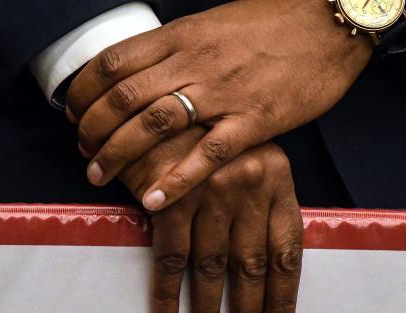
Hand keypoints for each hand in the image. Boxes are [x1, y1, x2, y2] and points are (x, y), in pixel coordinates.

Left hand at [68, 0, 371, 210]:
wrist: (331, 21)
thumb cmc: (274, 22)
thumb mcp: (214, 24)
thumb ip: (178, 50)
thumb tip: (143, 73)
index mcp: (181, 36)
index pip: (113, 63)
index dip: (84, 91)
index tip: (74, 113)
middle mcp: (193, 62)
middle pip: (123, 98)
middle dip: (92, 129)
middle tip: (83, 152)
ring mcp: (222, 93)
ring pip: (153, 125)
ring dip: (118, 155)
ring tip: (99, 176)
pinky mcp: (253, 121)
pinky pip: (206, 155)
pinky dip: (175, 179)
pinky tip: (152, 199)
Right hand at [118, 131, 303, 312]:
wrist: (160, 97)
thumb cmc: (205, 132)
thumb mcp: (248, 156)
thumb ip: (259, 203)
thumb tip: (261, 262)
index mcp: (277, 179)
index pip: (288, 252)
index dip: (284, 298)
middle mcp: (250, 187)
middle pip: (254, 267)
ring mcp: (211, 193)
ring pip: (214, 268)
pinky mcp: (171, 198)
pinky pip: (170, 259)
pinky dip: (167, 296)